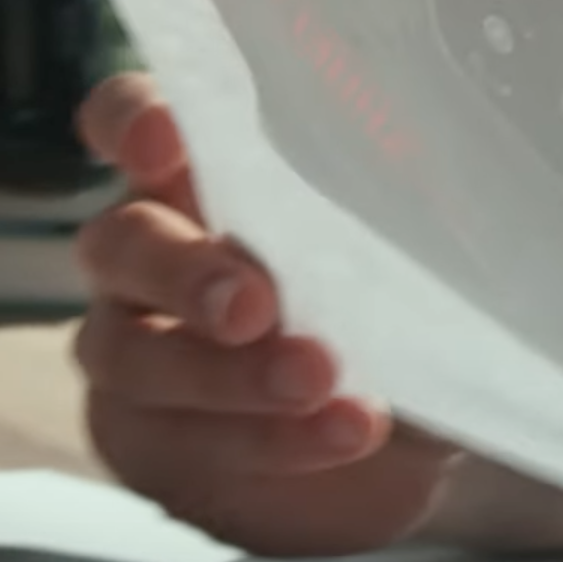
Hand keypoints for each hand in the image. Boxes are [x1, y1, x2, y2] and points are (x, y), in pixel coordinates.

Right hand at [69, 73, 456, 555]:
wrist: (399, 443)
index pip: (129, 118)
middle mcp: (147, 253)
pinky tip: (340, 431)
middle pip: (122, 242)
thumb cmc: (393, 307)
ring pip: (131, 353)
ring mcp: (131, 347)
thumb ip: (399, 217)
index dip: (131, 120)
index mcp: (200, 176)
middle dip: (187, 272)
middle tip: (253, 308)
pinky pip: (178, 439)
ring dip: (228, 373)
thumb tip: (441, 199)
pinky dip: (266, 438)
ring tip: (318, 380)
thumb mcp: (410, 253)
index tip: (164, 142)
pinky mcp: (144, 438)